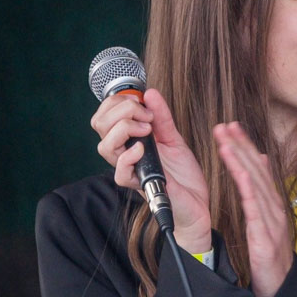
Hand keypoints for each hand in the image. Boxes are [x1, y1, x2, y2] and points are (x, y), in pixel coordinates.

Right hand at [91, 88, 212, 251]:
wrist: (197, 203)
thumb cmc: (183, 175)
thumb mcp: (175, 139)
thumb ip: (162, 117)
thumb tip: (150, 93)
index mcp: (129, 140)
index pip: (105, 116)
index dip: (116, 102)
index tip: (141, 100)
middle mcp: (124, 153)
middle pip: (99, 125)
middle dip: (121, 110)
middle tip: (146, 114)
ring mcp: (130, 169)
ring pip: (104, 146)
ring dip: (124, 129)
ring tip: (147, 128)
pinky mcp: (138, 185)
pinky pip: (119, 172)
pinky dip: (129, 156)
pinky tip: (143, 149)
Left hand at [212, 123, 294, 296]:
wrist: (280, 290)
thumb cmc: (271, 260)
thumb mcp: (266, 225)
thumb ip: (262, 197)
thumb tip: (259, 166)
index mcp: (273, 206)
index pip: (258, 170)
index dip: (246, 147)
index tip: (232, 127)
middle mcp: (275, 209)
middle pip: (258, 172)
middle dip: (242, 146)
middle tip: (225, 125)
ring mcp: (272, 221)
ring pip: (256, 185)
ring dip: (242, 161)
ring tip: (226, 141)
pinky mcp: (266, 236)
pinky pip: (257, 209)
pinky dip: (250, 189)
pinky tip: (242, 173)